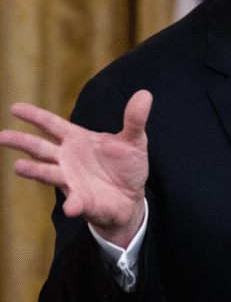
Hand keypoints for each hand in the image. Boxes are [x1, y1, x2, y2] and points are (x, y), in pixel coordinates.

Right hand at [0, 90, 151, 247]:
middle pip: (40, 148)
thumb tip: (145, 94)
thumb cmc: (126, 166)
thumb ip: (135, 119)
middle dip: (22, 142)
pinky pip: (75, 202)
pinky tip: (71, 208)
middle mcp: (67, 159)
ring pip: (48, 174)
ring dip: (34, 171)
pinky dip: (73, 205)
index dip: (35, 116)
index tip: (15, 107)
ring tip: (18, 167)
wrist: (131, 197)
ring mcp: (71, 180)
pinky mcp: (82, 201)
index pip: (52, 125)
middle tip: (2, 136)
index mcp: (77, 140)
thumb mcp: (134, 140)